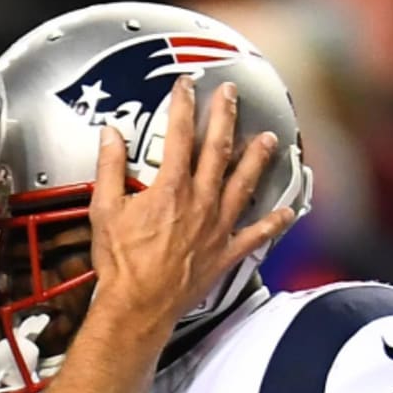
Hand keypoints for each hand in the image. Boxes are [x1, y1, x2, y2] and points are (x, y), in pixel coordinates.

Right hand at [87, 75, 294, 337]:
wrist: (137, 307)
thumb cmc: (121, 265)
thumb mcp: (104, 210)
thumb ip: (110, 169)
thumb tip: (111, 136)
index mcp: (170, 188)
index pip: (180, 134)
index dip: (183, 104)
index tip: (186, 86)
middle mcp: (200, 202)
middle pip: (218, 149)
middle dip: (225, 116)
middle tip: (231, 94)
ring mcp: (217, 228)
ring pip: (244, 184)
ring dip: (257, 159)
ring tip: (268, 140)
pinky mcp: (225, 253)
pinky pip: (256, 235)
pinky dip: (274, 223)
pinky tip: (288, 211)